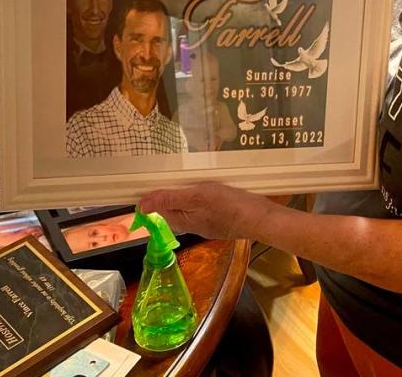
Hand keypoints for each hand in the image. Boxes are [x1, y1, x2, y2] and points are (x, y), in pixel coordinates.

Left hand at [138, 182, 271, 240]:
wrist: (261, 219)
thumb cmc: (228, 206)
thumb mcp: (197, 197)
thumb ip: (170, 199)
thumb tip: (141, 206)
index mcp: (184, 220)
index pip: (160, 210)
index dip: (153, 197)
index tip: (150, 180)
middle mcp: (193, 225)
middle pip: (173, 210)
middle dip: (167, 196)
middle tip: (167, 176)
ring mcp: (208, 223)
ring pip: (189, 209)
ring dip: (184, 196)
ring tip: (186, 179)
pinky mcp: (221, 220)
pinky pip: (203, 209)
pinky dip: (199, 198)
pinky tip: (207, 189)